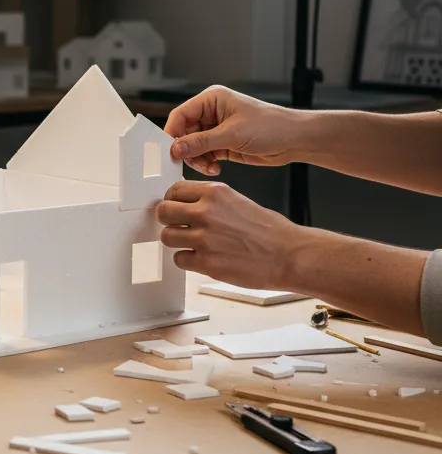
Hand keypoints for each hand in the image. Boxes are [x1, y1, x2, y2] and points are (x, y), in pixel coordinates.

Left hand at [157, 181, 302, 289]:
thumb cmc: (270, 231)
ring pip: (167, 236)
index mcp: (216, 193)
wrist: (290, 255)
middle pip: (164, 212)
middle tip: (177, 226)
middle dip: (168, 220)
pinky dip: (187, 261)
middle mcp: (207, 212)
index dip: (172, 200)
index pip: (174, 190)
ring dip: (177, 242)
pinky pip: (179, 259)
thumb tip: (188, 202)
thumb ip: (211, 200)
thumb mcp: (238, 201)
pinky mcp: (206, 263)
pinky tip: (202, 259)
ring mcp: (205, 238)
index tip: (174, 207)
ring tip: (193, 245)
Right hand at [164, 86, 300, 176]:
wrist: (294, 140)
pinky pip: (204, 154)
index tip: (170, 150)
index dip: (173, 132)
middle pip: (185, 133)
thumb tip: (176, 148)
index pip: (181, 115)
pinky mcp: (223, 144)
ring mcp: (217, 129)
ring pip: (193, 146)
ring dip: (197, 159)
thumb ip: (201, 142)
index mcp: (212, 99)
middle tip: (192, 162)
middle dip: (187, 150)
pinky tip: (216, 167)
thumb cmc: (271, 126)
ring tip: (209, 166)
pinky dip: (206, 163)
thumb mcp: (232, 134)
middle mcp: (212, 113)